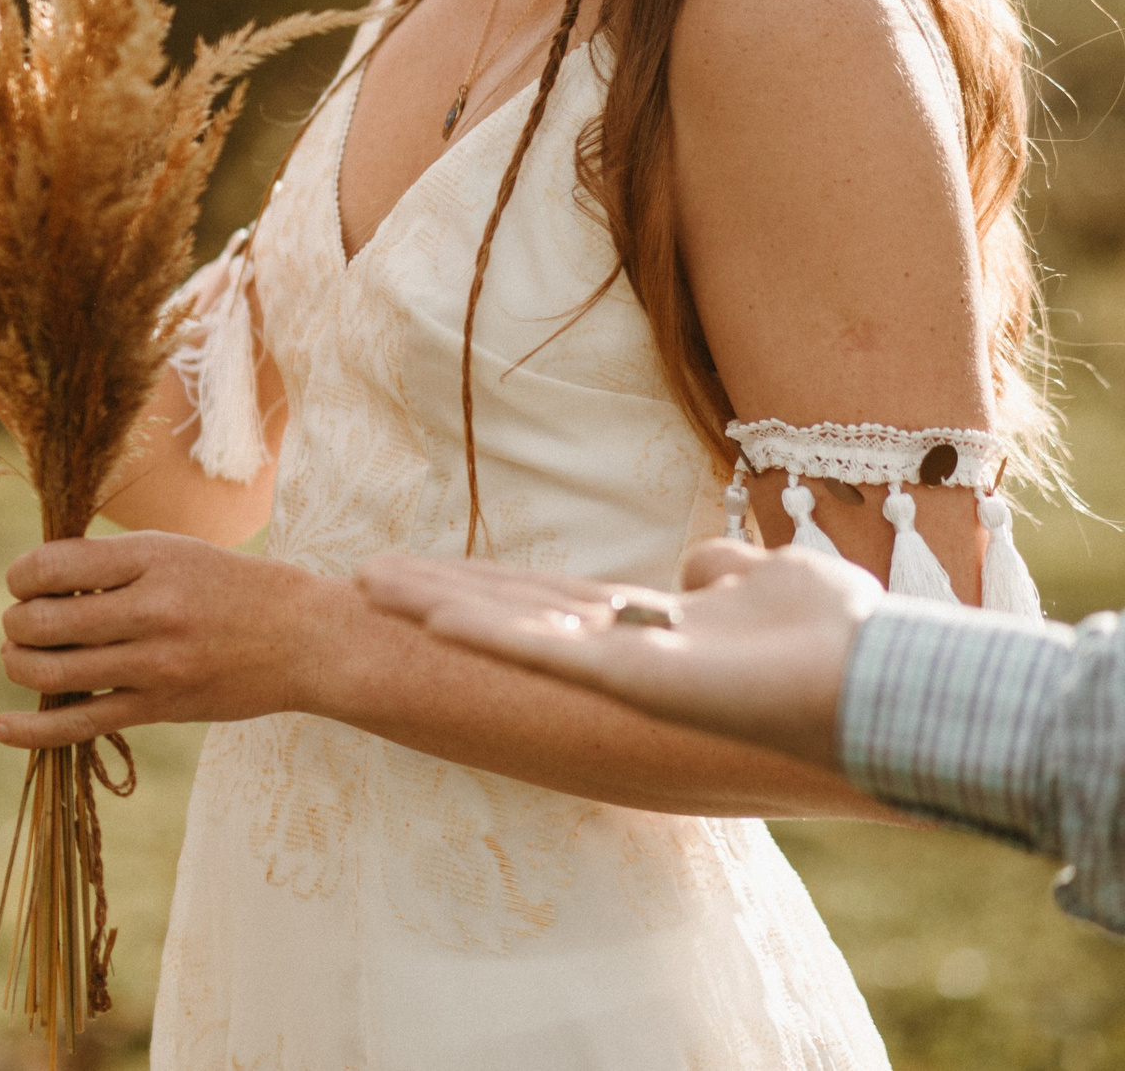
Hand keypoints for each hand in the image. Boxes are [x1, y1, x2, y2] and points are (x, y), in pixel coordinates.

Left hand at [0, 531, 345, 747]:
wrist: (304, 638)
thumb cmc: (230, 586)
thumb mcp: (173, 550)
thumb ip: (109, 563)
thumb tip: (36, 581)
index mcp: (150, 558)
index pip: (52, 566)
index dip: (21, 575)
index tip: (24, 581)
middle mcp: (150, 609)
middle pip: (43, 621)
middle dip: (15, 622)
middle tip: (22, 622)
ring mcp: (155, 664)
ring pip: (53, 671)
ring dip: (18, 664)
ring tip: (20, 655)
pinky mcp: (160, 707)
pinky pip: (83, 722)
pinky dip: (33, 729)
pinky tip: (1, 727)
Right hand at [355, 540, 882, 770]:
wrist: (887, 692)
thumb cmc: (846, 643)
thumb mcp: (776, 583)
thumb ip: (730, 572)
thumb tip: (700, 562)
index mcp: (656, 640)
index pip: (556, 607)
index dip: (494, 590)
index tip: (436, 578)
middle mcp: (623, 658)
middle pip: (513, 615)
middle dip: (440, 596)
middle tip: (367, 577)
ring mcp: (617, 672)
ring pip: (508, 631)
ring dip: (436, 605)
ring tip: (367, 582)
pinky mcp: (624, 680)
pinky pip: (535, 651)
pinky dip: (477, 630)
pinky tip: (422, 611)